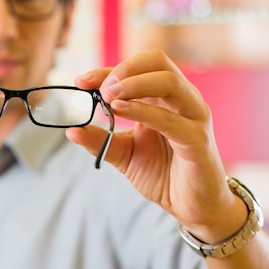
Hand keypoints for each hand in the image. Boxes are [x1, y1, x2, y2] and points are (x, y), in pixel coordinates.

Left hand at [65, 50, 245, 242]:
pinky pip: (170, 119)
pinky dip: (143, 111)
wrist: (191, 207)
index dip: (107, 71)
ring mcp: (193, 117)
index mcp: (164, 98)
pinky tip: (119, 110)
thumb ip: (100, 140)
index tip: (80, 81)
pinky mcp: (197, 140)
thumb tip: (71, 130)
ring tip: (107, 96)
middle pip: (157, 62)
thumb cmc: (163, 174)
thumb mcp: (123, 154)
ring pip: (168, 81)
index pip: (137, 69)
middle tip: (99, 89)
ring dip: (133, 83)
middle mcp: (182, 100)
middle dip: (123, 69)